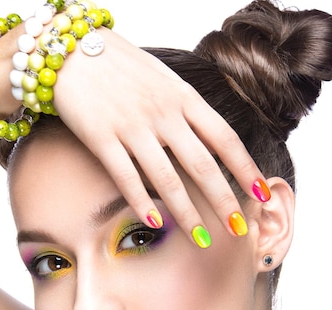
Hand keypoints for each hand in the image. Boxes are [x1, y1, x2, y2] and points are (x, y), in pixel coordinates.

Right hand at [55, 28, 268, 243]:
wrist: (70, 48)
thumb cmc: (121, 66)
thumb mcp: (165, 80)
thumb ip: (186, 111)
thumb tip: (210, 143)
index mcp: (183, 97)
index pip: (224, 139)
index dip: (245, 169)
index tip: (262, 194)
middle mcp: (163, 113)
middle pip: (202, 165)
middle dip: (224, 201)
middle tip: (239, 230)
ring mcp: (132, 125)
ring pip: (167, 178)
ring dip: (187, 213)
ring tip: (202, 240)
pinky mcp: (101, 137)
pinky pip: (125, 177)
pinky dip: (142, 202)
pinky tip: (155, 223)